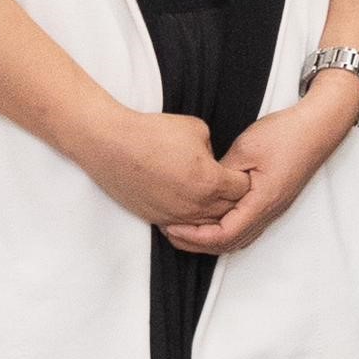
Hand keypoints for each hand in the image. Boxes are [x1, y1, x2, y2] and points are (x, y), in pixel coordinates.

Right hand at [71, 104, 249, 231]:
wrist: (111, 146)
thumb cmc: (153, 134)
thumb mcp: (198, 131)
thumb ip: (215, 151)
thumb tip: (215, 162)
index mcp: (210, 182)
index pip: (244, 189)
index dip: (247, 177)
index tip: (244, 169)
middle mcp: (195, 205)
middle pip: (229, 211)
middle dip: (235, 198)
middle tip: (234, 184)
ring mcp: (174, 216)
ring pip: (207, 225)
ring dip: (215, 213)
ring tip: (216, 196)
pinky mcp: (156, 219)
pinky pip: (184, 228)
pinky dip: (193, 221)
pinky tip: (194, 208)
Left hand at [166, 88, 354, 256]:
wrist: (320, 124)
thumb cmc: (287, 133)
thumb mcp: (246, 149)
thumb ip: (222, 175)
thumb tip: (203, 190)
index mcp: (263, 200)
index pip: (224, 234)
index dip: (195, 236)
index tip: (172, 226)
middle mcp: (270, 211)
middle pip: (230, 243)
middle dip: (197, 243)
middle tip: (170, 231)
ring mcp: (274, 208)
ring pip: (238, 238)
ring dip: (210, 239)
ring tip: (185, 228)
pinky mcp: (273, 200)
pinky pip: (245, 227)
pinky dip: (223, 230)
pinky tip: (210, 219)